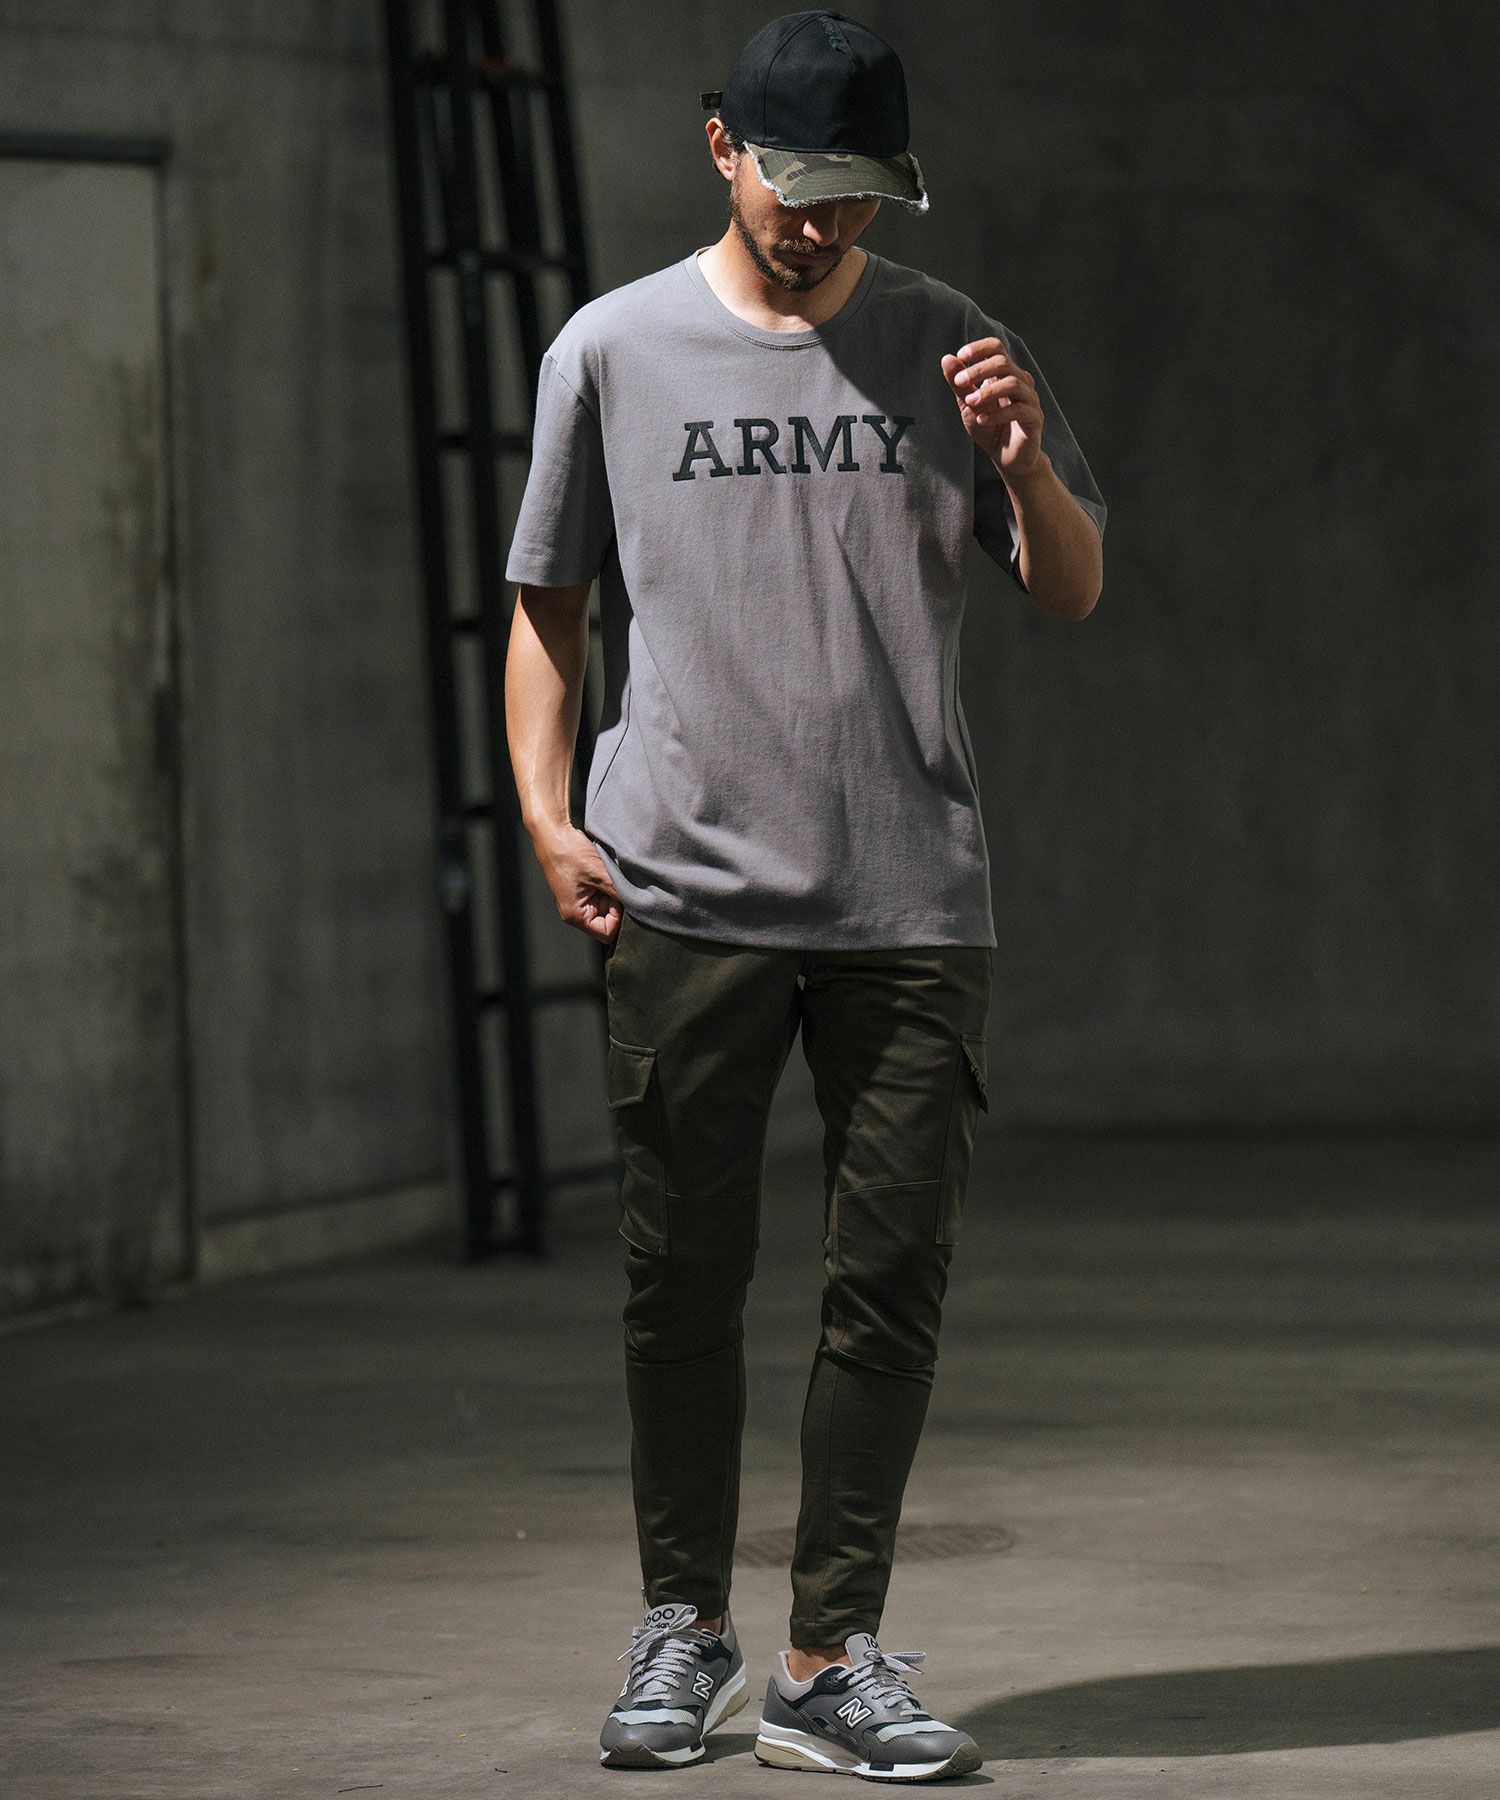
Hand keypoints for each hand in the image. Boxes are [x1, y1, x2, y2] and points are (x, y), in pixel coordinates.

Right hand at [532, 820, 622, 943]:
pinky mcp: (583, 888)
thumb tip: (639, 903)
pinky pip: (602, 893)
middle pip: (608, 920)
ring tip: (608, 874)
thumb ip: (619, 891)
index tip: (621, 898)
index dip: (618, 919)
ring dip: (612, 891)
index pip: (606, 933)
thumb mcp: (599, 873)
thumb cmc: (568, 852)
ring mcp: (580, 900)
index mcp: (575, 915)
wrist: (554, 831)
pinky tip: (605, 871)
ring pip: (607, 905)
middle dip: (616, 903)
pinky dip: (608, 884)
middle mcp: (576, 911)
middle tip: (615, 883)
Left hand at [941, 337, 1043, 477]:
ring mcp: (1029, 399)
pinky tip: (982, 420)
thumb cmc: (989, 428)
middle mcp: (1020, 382)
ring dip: (988, 391)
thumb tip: (947, 358)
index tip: (961, 356)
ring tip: (970, 402)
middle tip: (960, 381)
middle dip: (979, 369)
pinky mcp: (1034, 419)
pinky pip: (1019, 410)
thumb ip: (959, 384)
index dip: (980, 348)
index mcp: (1004, 374)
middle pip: (1003, 363)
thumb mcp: (968, 405)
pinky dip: (998, 414)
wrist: (1007, 458)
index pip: (997, 348)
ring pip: (1013, 383)